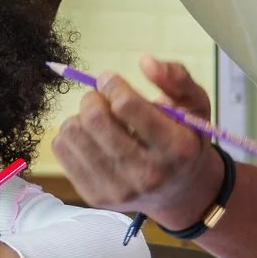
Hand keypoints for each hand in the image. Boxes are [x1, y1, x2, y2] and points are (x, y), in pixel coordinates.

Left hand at [51, 55, 223, 230]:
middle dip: (93, 98)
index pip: (127, 106)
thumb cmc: (185, 139)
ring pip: (73, 133)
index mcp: (176, 149)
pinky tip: (90, 138)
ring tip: (98, 121)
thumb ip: (176, 77)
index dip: (112, 84)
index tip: (110, 80)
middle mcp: (148, 174)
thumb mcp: (195, 105)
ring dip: (80, 117)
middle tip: (100, 98)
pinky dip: (70, 135)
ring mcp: (119, 190)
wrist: (180, 193)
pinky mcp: (96, 197)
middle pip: (95, 119)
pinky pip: (61, 150)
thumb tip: (145, 61)